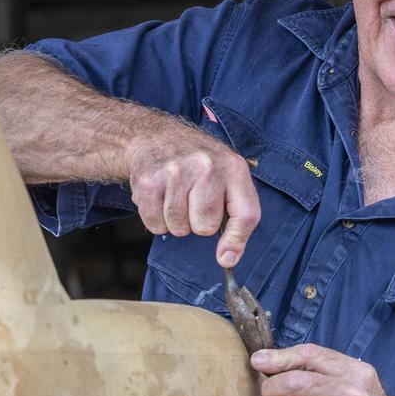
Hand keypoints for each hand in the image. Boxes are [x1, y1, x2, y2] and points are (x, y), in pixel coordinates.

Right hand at [127, 122, 259, 266]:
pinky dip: (155, 219)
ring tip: (174, 195)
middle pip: (205, 227)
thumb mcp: (227, 176)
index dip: (236, 240)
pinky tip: (159, 197)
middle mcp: (206, 167)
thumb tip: (228, 258)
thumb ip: (237, 215)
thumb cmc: (197, 163)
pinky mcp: (149, 181)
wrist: (155, 136)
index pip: (245, 214)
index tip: (225, 257)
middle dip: (197, 222)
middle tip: (192, 201)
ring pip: (179, 228)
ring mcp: (176, 172)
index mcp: (233, 168)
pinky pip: (155, 225)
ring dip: (175, 221)